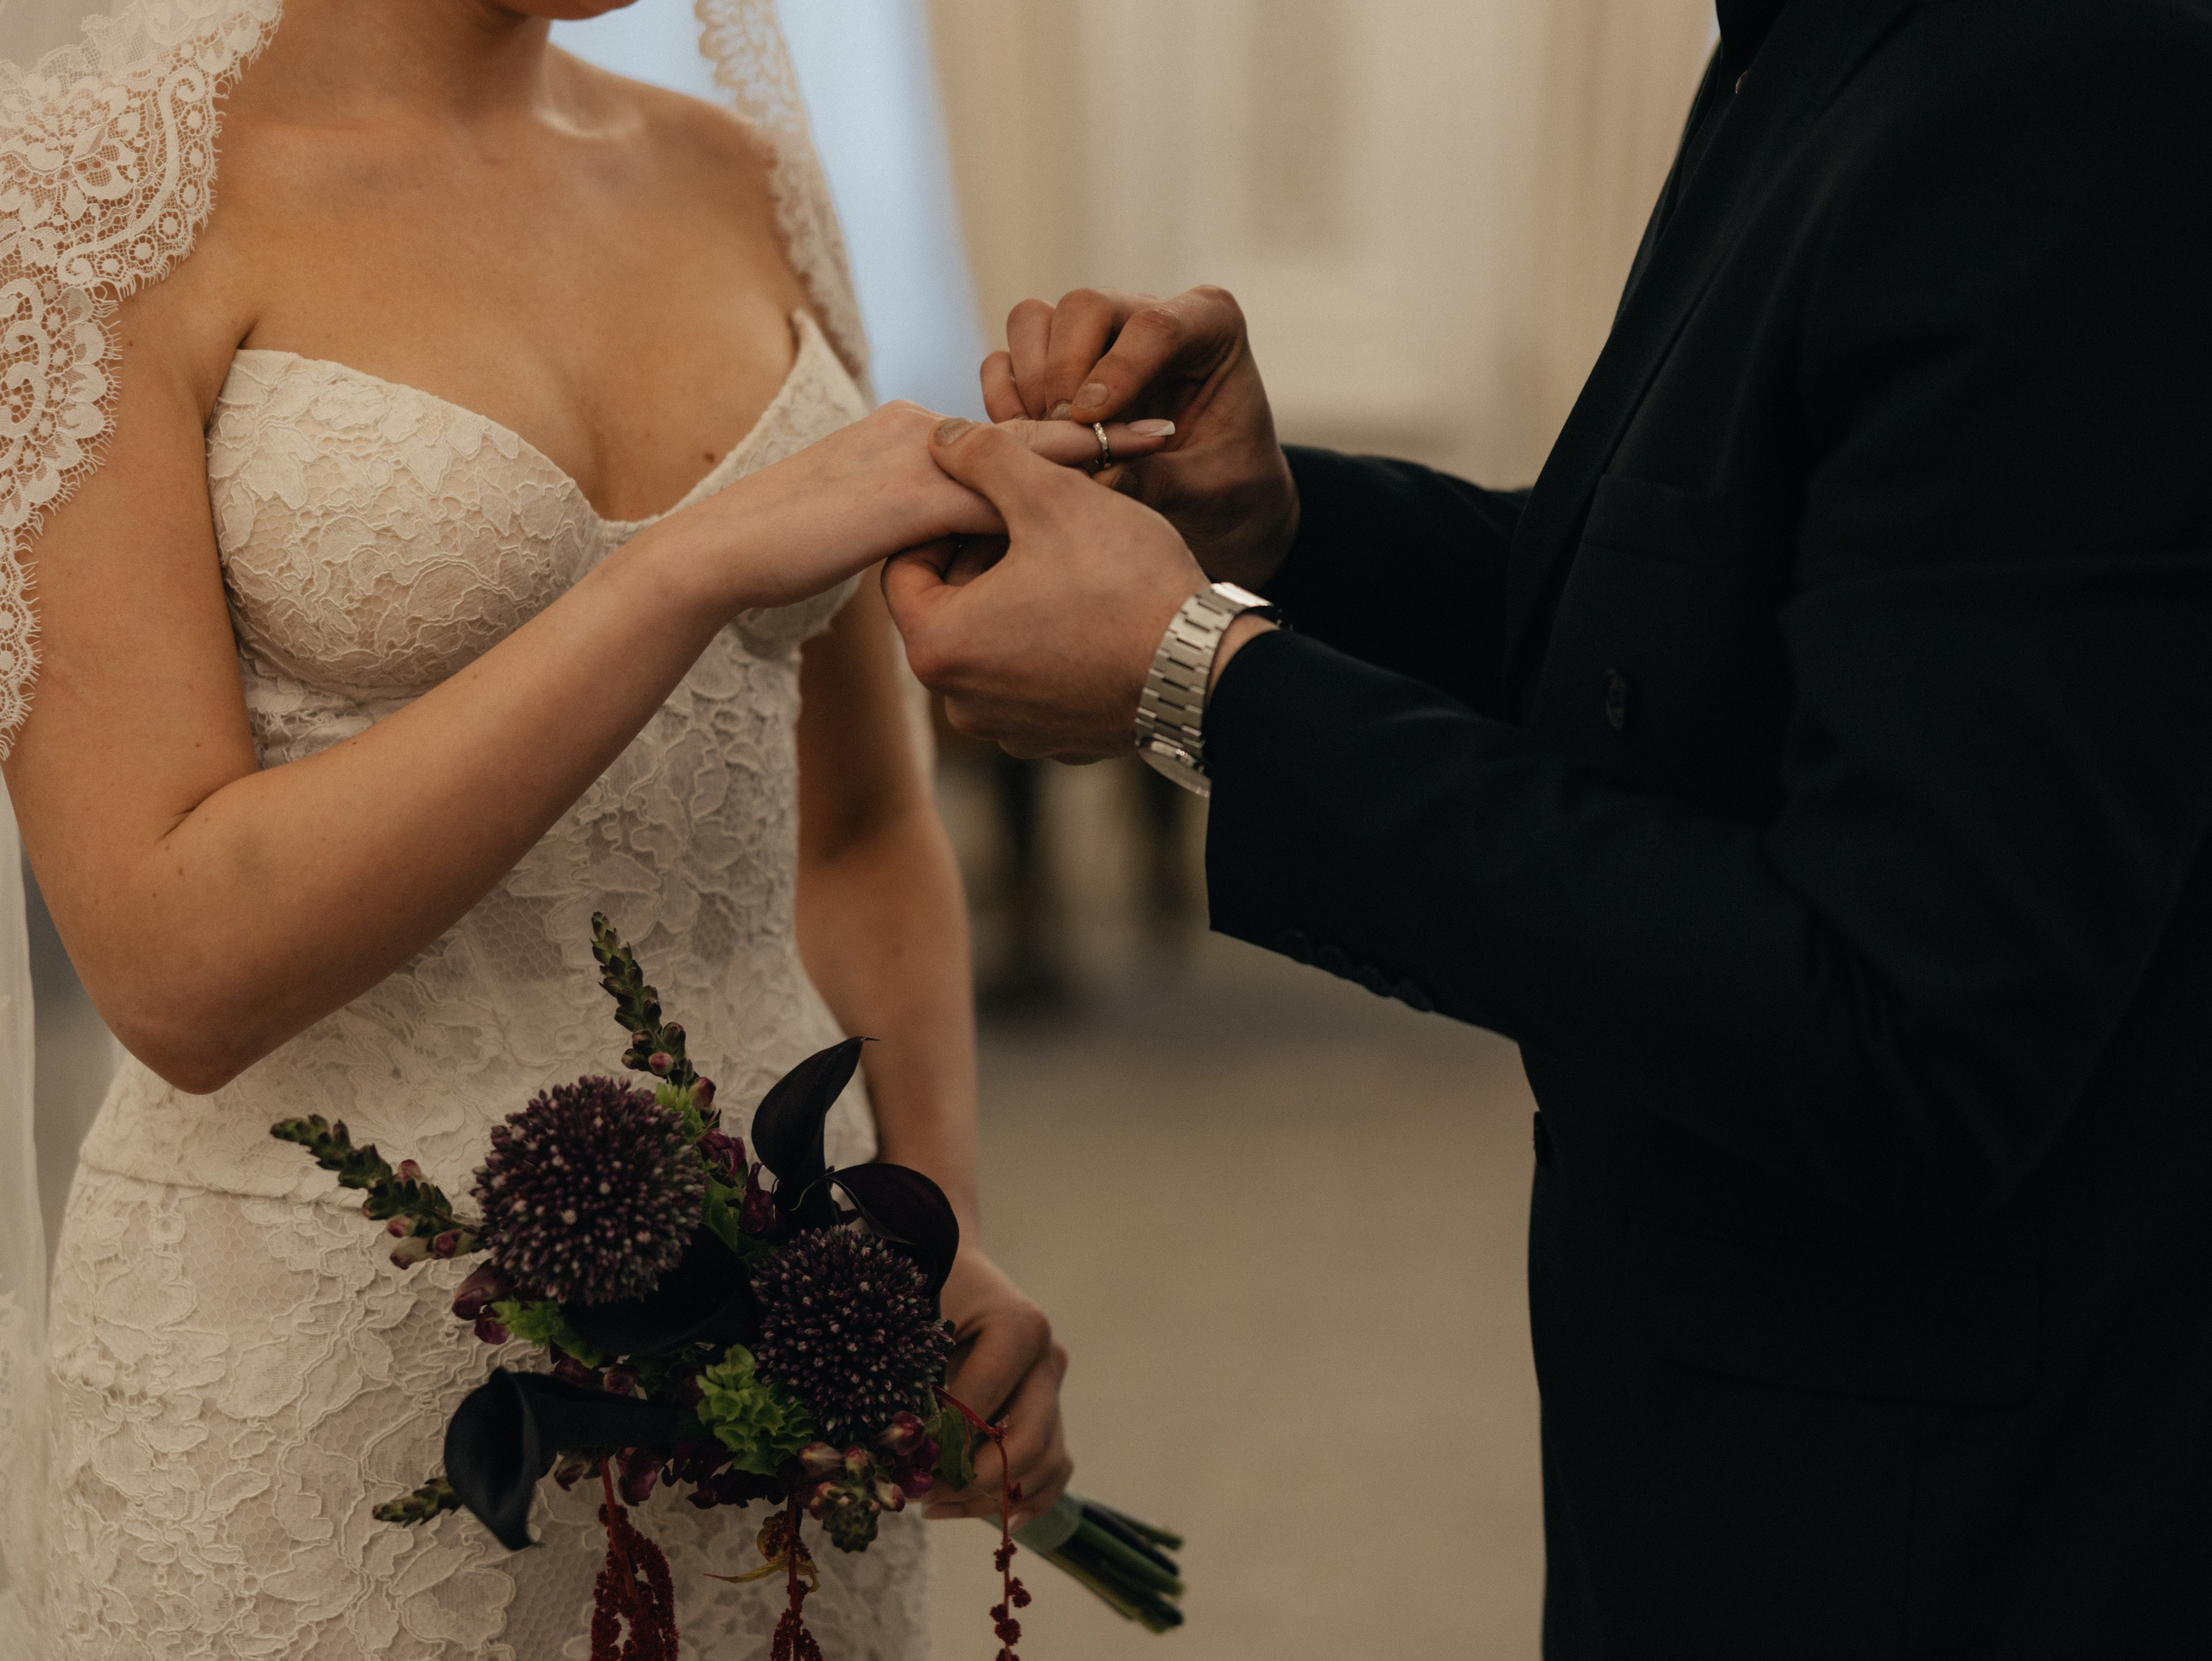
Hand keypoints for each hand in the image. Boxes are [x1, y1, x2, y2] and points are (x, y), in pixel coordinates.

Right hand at [669, 401, 1175, 613]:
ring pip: (1023, 450)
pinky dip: (1058, 489)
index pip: (996, 441)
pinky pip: (1002, 491)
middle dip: (1095, 427)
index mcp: (903, 439)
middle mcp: (915, 431)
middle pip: (1023, 431)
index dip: (1058, 441)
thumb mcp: (852, 534)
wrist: (721, 555)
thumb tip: (932, 551)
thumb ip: (900, 529)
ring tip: (1162, 442)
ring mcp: (915, 456)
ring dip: (1093, 445)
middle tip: (1167, 429)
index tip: (1118, 442)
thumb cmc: (775, 556)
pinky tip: (1110, 490)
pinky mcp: (913, 493)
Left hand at [883, 418, 1209, 759]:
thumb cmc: (1124, 583)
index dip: (944, 522)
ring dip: (1018, 600)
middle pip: (949, 608)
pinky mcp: (1054, 742)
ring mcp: (1008, 729)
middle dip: (983, 560)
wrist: (1202, 669)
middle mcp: (959, 703)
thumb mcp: (1050, 496)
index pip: (904, 569)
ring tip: (1068, 563)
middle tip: (1035, 522)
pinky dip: (1050, 644)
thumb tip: (943, 438)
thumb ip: (984, 457)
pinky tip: (1093, 613)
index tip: (989, 501)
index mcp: (938, 647)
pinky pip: (1034, 679)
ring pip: (992, 644)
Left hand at [930, 1247, 1070, 1526]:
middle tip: (920, 1494)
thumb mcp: (917, 1324)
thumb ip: (914, 1384)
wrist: (958, 1268)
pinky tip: (987, 1512)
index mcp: (1021, 1328)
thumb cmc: (931, 1290)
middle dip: (969, 1480)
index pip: (981, 1409)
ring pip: (1045, 1464)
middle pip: (1025, 1444)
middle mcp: (1048, 1360)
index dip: (940, 1447)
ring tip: (935, 1504)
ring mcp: (1055, 1386)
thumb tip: (903, 1453)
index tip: (901, 1468)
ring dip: (990, 1498)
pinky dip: (1027, 1497)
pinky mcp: (1053, 1408)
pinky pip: (1055, 1467)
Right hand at [984, 286, 1300, 588]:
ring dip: (1030, 382)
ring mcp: (1096, 336)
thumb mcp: (1209, 491)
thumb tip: (1099, 478)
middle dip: (1064, 371)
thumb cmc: (1230, 486)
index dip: (1117, 371)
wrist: (1218, 500)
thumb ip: (1160, 482)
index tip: (1092, 420)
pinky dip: (1005, 398)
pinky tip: (1029, 443)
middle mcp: (1145, 316)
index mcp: (1209, 326)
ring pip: (1033, 320)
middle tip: (1065, 433)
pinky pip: (1007, 360)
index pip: (1155, 325)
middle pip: (1082, 307)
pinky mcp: (1054, 365)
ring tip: (1047, 439)